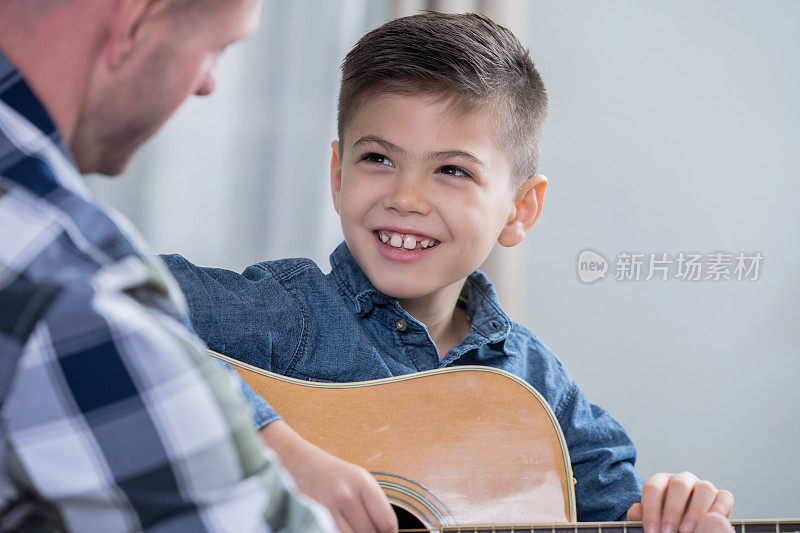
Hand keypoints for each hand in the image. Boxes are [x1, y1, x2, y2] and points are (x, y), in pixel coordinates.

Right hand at [261, 420, 397, 532]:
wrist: (291, 460)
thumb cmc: (326, 472)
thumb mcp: (355, 480)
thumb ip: (372, 505)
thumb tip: (386, 532)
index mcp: (363, 482)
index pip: (387, 523)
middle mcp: (346, 494)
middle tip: (360, 529)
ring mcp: (326, 507)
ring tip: (347, 527)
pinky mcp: (309, 516)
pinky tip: (334, 527)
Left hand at [627, 472, 733, 532]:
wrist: (687, 528)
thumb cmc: (666, 523)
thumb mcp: (652, 519)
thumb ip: (642, 515)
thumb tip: (635, 511)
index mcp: (662, 482)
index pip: (653, 487)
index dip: (651, 509)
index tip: (651, 530)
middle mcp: (683, 480)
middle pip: (678, 485)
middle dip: (672, 510)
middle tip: (668, 532)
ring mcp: (703, 487)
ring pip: (704, 488)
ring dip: (696, 511)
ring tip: (688, 531)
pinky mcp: (722, 497)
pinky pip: (724, 497)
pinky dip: (719, 510)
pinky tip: (708, 525)